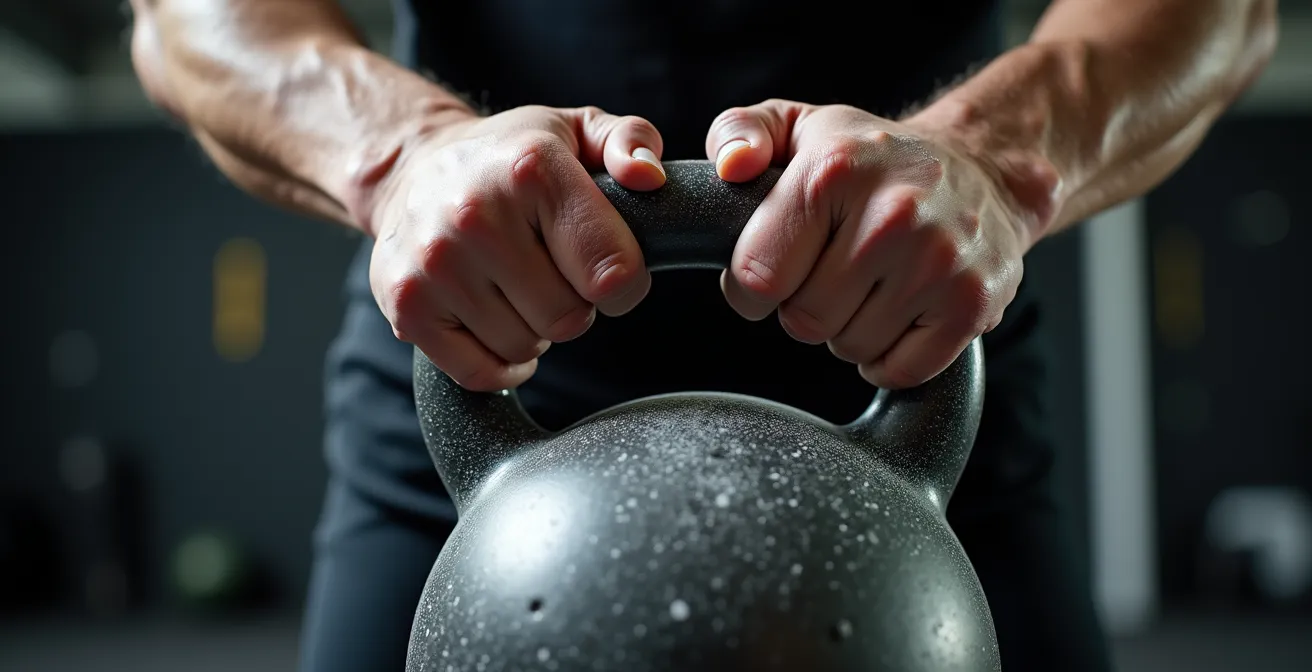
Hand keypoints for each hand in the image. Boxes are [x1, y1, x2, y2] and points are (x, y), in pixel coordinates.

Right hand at [367, 105, 667, 390]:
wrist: (410, 171)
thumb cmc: (508, 159)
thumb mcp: (574, 130)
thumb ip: (628, 141)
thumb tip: (649, 177)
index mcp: (530, 169)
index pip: (612, 271)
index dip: (626, 284)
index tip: (611, 270)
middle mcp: (475, 215)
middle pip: (569, 318)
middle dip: (575, 304)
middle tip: (553, 272)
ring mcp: (434, 264)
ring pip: (525, 347)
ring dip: (534, 329)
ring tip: (517, 287)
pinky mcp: (406, 307)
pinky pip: (480, 373)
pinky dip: (500, 363)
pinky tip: (497, 322)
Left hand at [705, 100, 1055, 387]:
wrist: (982, 168)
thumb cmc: (873, 158)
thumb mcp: (797, 126)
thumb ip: (737, 132)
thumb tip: (732, 166)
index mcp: (835, 168)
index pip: (756, 277)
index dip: (749, 288)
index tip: (770, 272)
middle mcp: (892, 215)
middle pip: (804, 321)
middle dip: (805, 306)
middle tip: (831, 272)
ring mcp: (939, 262)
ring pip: (851, 348)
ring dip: (849, 330)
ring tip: (871, 284)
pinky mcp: (973, 304)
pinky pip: (900, 371)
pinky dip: (889, 358)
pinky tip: (897, 314)